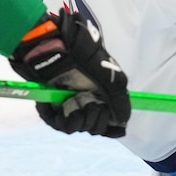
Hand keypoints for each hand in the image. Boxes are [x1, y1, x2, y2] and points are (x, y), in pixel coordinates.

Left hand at [9, 9, 129, 136]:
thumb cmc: (86, 58)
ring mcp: (70, 102)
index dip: (112, 126)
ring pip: (79, 126)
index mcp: (104, 91)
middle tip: (91, 103)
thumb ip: (121, 102)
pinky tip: (64, 108)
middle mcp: (88, 98)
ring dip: (80, 119)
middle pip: (96, 126)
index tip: (114, 128)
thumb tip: (123, 122)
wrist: (55, 47)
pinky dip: (62, 120)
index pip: (111, 118)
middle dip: (96, 119)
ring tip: (76, 101)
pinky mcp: (52, 105)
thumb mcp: (112, 78)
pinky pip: (59, 123)